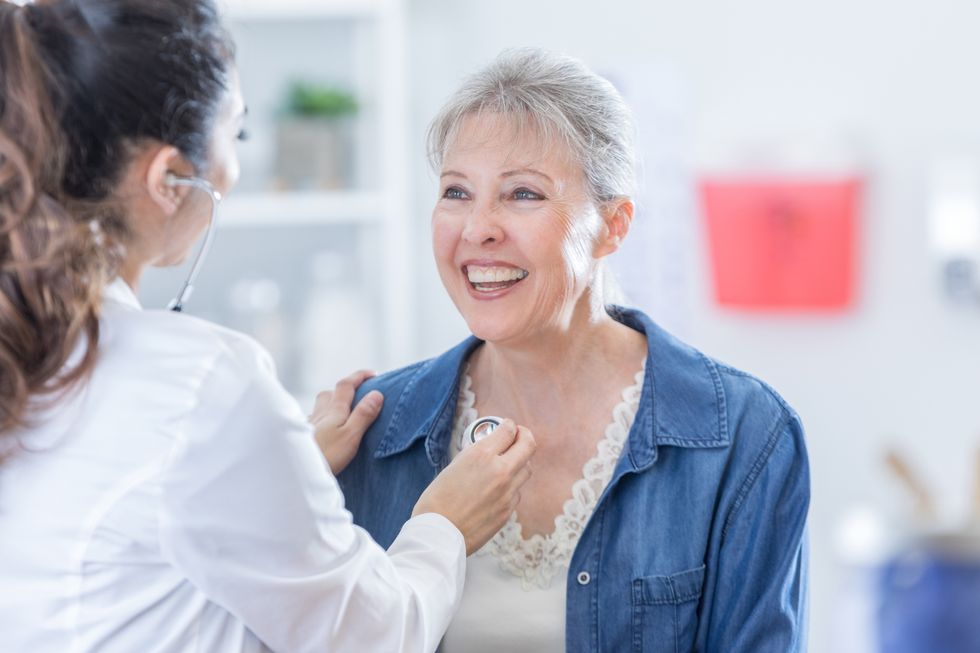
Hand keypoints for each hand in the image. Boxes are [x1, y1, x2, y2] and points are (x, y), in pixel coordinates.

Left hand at [309, 370, 383, 474]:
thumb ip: (363, 414)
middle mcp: (319, 413)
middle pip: (329, 394)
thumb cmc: (326, 455)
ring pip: (320, 408)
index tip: (373, 374)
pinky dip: (321, 421)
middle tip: (357, 396)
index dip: (359, 376)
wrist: (296, 472)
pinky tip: (324, 432)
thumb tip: (377, 393)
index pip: (346, 385)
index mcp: (334, 410)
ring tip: (341, 414)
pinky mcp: (302, 438)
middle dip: (344, 390)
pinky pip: (313, 423)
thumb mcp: (351, 435)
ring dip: (331, 405)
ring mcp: (309, 425)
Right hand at [412, 419, 535, 554]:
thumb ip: (476, 455)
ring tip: (507, 464)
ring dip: (519, 463)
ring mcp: (507, 493)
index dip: (509, 426)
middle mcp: (500, 471)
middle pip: (528, 446)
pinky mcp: (508, 511)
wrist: (437, 534)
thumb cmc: (437, 499)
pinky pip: (516, 493)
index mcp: (482, 455)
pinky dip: (510, 487)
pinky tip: (496, 490)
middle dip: (524, 437)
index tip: (507, 426)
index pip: (508, 430)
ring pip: (526, 470)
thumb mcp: (454, 465)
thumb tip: (490, 448)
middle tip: (518, 437)